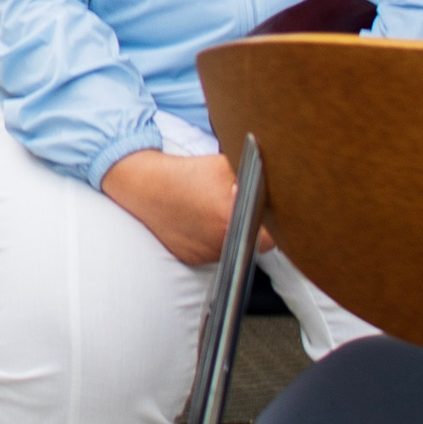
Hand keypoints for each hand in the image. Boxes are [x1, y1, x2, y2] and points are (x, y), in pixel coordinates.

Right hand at [100, 148, 270, 266]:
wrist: (146, 187)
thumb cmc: (186, 174)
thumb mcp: (225, 165)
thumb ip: (254, 176)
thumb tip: (276, 182)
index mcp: (232, 218)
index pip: (271, 236)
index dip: (270, 225)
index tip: (265, 215)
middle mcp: (220, 242)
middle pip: (252, 244)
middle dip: (252, 229)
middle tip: (239, 210)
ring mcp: (205, 254)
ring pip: (231, 249)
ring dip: (231, 236)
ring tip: (215, 213)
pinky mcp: (191, 258)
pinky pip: (211, 253)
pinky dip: (212, 240)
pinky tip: (201, 222)